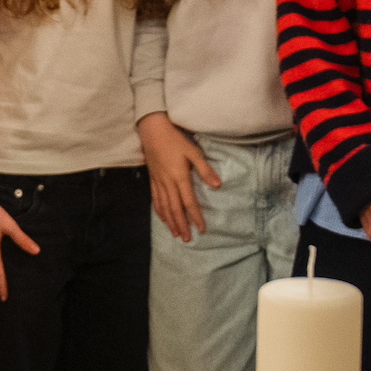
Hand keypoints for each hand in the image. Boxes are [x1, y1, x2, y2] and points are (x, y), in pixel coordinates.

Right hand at [139, 115, 218, 242]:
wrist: (152, 131)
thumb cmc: (175, 140)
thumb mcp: (193, 152)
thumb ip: (204, 169)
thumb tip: (217, 185)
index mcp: (179, 177)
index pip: (189, 202)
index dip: (196, 217)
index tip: (202, 229)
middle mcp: (168, 183)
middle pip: (175, 209)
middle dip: (182, 225)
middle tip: (187, 239)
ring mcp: (158, 182)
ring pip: (164, 207)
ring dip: (171, 222)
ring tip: (176, 234)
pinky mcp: (153, 180)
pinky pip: (156, 200)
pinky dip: (160, 211)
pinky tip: (163, 219)